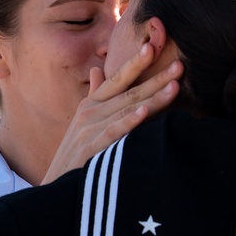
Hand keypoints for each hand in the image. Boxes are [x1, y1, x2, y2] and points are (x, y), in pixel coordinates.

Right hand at [42, 43, 181, 184]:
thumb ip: (95, 94)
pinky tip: (144, 112)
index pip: (118, 79)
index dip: (135, 63)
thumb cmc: (74, 155)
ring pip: (126, 109)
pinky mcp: (91, 150)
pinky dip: (129, 121)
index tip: (154, 47)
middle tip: (179, 66)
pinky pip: (114, 132)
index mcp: (91, 104)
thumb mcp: (83, 121)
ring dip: (152, 97)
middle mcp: (90, 113)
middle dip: (156, 78)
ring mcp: (90, 130)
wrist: (56, 188)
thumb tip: (99, 69)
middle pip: (129, 92)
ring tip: (174, 86)